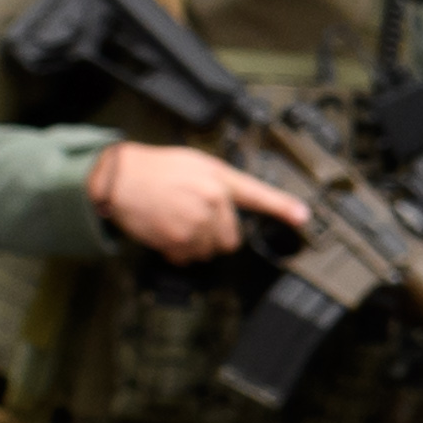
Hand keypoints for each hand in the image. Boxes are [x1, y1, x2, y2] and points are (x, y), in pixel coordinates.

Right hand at [87, 141, 307, 263]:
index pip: (258, 195)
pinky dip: (177, 251)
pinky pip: (187, 257)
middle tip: (194, 218)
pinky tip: (166, 231)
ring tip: (176, 220)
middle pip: (231, 240)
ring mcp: (195, 222)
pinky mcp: (176, 239)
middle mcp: (212, 201)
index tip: (303, 217)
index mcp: (220, 180)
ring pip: (209, 251)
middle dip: (215, 236)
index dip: (283, 208)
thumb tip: (238, 206)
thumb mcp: (198, 165)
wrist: (119, 177)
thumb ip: (223, 185)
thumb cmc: (158, 170)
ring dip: (195, 245)